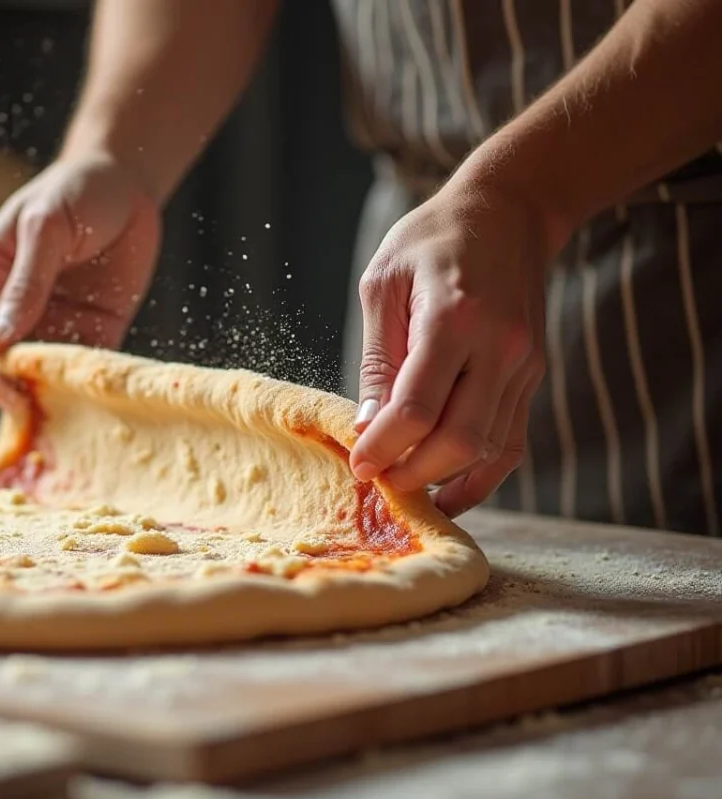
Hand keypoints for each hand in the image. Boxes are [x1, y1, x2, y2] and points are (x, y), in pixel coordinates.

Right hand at [0, 152, 160, 411]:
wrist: (128, 179)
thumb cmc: (76, 189)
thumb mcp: (45, 229)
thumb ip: (24, 284)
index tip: (9, 399)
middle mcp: (14, 308)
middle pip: (1, 367)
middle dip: (15, 396)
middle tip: (41, 422)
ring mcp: (53, 322)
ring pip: (41, 376)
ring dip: (51, 398)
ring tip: (71, 424)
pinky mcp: (93, 331)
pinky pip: (84, 369)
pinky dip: (88, 388)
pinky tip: (101, 403)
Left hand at [348, 177, 551, 517]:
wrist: (510, 211)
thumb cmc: (433, 239)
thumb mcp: (384, 283)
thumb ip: (379, 358)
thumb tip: (368, 425)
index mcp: (454, 318)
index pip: (417, 410)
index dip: (383, 448)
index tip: (358, 465)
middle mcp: (498, 347)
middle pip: (457, 441)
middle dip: (411, 474)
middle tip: (377, 481)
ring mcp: (524, 366)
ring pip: (487, 450)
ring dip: (442, 479)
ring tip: (402, 485)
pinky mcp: (533, 377)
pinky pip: (510, 443)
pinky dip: (479, 476)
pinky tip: (446, 493)